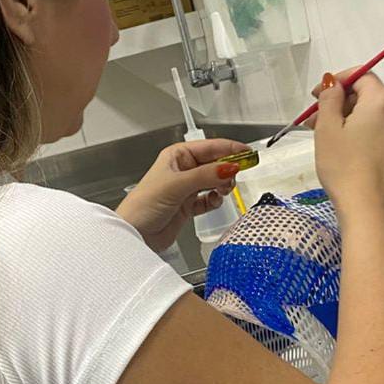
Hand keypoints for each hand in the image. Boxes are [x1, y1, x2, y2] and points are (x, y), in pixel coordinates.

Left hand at [116, 138, 247, 251]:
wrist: (135, 235)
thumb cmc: (144, 205)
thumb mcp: (177, 185)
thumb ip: (206, 176)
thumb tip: (230, 167)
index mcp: (177, 156)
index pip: (210, 147)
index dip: (230, 150)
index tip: (248, 154)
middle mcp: (183, 170)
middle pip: (215, 164)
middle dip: (227, 170)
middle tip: (235, 178)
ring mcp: (186, 188)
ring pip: (214, 181)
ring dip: (222, 186)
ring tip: (222, 191)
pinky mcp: (188, 206)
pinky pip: (209, 199)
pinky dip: (215, 201)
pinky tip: (213, 202)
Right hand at [312, 71, 383, 214]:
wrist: (367, 207)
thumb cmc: (344, 167)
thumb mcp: (328, 127)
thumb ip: (330, 98)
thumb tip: (333, 84)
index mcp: (383, 101)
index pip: (361, 76)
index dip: (338, 81)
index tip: (319, 94)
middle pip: (369, 95)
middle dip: (343, 103)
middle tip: (317, 119)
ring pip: (376, 114)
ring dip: (353, 118)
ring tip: (330, 135)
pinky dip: (368, 131)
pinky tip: (350, 146)